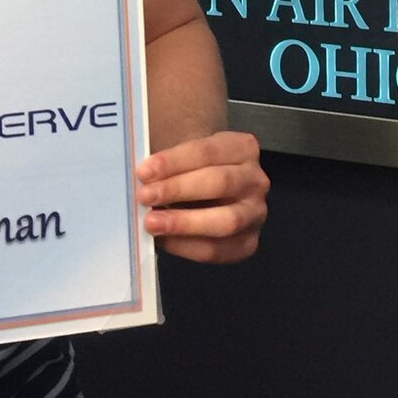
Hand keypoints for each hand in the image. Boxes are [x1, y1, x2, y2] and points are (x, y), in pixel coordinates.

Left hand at [136, 131, 267, 263]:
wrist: (211, 190)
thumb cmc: (192, 170)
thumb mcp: (186, 158)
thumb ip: (168, 166)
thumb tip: (140, 181)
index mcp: (243, 148)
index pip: (207, 151)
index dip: (173, 162)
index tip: (143, 172)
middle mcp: (256, 180)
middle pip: (219, 182)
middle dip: (178, 189)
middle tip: (145, 196)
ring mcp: (256, 214)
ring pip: (225, 220)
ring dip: (183, 222)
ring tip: (151, 223)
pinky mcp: (248, 243)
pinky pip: (218, 250)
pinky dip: (187, 246)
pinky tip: (164, 240)